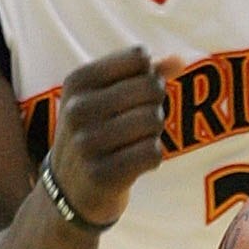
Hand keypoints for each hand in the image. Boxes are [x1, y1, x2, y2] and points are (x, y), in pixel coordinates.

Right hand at [48, 47, 178, 228]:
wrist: (68, 190)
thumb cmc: (96, 133)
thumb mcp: (108, 96)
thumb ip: (145, 74)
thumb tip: (180, 60)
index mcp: (77, 80)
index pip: (139, 58)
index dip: (149, 75)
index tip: (135, 95)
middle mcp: (77, 109)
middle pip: (151, 87)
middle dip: (155, 104)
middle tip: (138, 123)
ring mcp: (87, 143)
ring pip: (154, 119)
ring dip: (154, 132)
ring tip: (133, 142)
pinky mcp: (103, 174)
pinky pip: (153, 153)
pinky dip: (152, 157)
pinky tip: (133, 163)